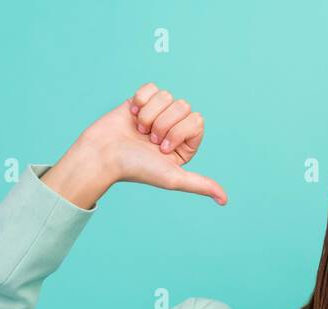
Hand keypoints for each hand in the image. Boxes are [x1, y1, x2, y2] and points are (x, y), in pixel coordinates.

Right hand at [76, 83, 227, 204]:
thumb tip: (225, 201)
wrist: (103, 155)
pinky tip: (131, 115)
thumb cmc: (136, 168)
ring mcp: (156, 114)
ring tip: (138, 130)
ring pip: (167, 96)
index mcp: (183, 146)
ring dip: (150, 114)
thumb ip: (200, 185)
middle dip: (164, 123)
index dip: (179, 131)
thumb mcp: (173, 178)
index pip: (197, 121)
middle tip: (148, 140)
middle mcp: (172, 130)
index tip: (162, 148)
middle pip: (183, 106)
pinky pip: (151, 88)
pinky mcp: (140, 101)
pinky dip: (140, 100)